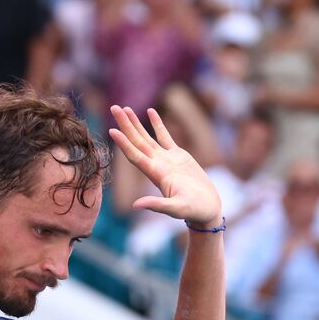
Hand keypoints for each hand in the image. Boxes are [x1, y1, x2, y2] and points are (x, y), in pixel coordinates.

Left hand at [108, 104, 221, 226]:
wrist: (206, 209)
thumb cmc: (193, 210)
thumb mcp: (175, 209)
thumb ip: (157, 205)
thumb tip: (136, 205)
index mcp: (156, 175)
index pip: (135, 156)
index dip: (124, 144)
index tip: (113, 130)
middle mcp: (157, 165)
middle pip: (137, 142)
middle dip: (126, 125)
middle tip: (114, 108)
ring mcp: (166, 159)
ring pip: (147, 137)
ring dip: (135, 123)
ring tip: (124, 108)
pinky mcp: (178, 156)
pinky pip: (165, 136)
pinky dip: (157, 123)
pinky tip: (150, 111)